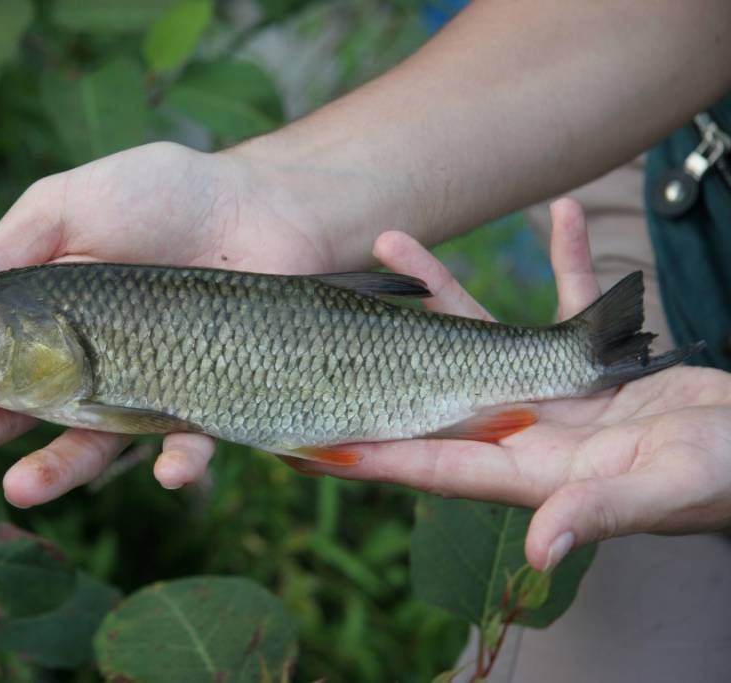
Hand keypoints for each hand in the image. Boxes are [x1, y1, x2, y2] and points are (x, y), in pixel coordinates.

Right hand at [0, 142, 349, 505]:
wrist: (266, 206)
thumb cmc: (165, 194)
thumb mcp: (70, 205)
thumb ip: (9, 250)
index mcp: (40, 309)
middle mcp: (81, 358)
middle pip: (9, 409)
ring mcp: (139, 386)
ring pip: (87, 445)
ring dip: (53, 472)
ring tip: (17, 491)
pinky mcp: (202, 401)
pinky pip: (188, 443)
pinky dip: (179, 462)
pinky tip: (170, 471)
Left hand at [296, 199, 730, 570]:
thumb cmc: (724, 477)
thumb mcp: (666, 490)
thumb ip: (603, 512)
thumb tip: (543, 548)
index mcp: (529, 469)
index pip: (428, 460)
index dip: (365, 452)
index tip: (301, 438)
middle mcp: (526, 429)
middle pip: (431, 384)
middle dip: (375, 349)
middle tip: (323, 308)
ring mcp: (555, 391)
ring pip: (481, 331)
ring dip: (440, 288)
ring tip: (393, 240)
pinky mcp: (598, 359)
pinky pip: (571, 300)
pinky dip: (566, 259)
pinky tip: (558, 214)